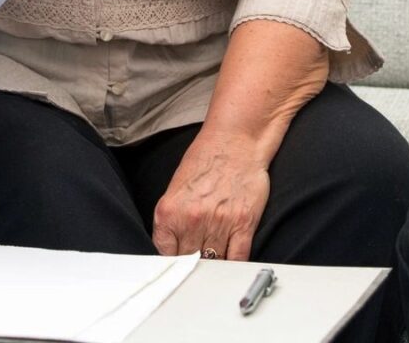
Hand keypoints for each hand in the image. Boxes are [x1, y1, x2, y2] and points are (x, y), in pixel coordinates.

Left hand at [152, 132, 271, 262]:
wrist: (236, 140)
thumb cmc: (207, 159)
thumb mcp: (176, 188)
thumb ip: (172, 219)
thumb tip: (173, 248)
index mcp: (169, 211)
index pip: (164, 255)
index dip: (172, 264)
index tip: (177, 268)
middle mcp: (192, 220)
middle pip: (189, 262)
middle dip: (192, 266)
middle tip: (197, 264)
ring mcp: (219, 223)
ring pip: (213, 263)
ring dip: (213, 266)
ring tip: (213, 262)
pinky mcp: (243, 224)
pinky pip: (237, 258)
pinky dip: (233, 266)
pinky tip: (230, 264)